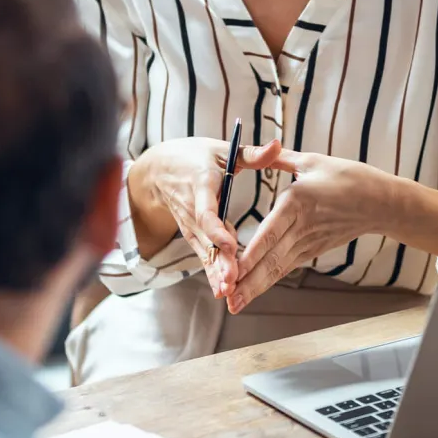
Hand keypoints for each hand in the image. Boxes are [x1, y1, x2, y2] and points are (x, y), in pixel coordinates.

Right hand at [127, 137, 282, 297]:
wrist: (159, 171)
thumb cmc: (195, 157)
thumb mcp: (221, 149)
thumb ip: (251, 154)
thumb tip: (278, 145)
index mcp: (200, 185)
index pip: (206, 212)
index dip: (216, 229)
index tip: (230, 244)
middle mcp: (192, 209)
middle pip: (206, 239)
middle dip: (219, 260)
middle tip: (231, 280)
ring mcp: (190, 225)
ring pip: (204, 251)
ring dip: (215, 272)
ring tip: (229, 291)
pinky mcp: (192, 235)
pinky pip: (203, 255)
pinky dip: (212, 272)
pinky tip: (222, 291)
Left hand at [227, 150, 389, 312]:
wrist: (380, 202)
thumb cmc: (348, 177)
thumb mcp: (312, 161)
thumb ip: (279, 159)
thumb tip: (257, 150)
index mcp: (297, 202)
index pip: (270, 233)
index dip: (250, 254)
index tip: (233, 270)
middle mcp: (301, 227)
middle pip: (271, 259)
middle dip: (248, 281)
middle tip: (226, 298)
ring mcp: (308, 242)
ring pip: (278, 268)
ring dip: (256, 287)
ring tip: (235, 305)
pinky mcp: (313, 250)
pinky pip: (287, 267)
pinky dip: (269, 280)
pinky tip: (253, 292)